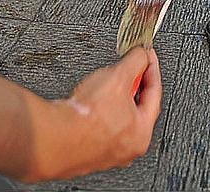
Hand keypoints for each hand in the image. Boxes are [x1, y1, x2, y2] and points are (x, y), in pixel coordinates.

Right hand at [44, 47, 161, 180]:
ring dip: (113, 99)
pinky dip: (98, 113)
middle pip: (136, 107)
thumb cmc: (87, 117)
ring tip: (103, 85)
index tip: (147, 56)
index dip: (150, 68)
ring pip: (117, 119)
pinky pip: (99, 127)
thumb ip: (135, 61)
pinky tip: (88, 104)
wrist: (55, 138)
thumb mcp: (118, 76)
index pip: (154, 92)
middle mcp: (127, 149)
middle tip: (125, 69)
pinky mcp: (88, 154)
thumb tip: (141, 54)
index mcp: (142, 133)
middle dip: (132, 85)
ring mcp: (107, 154)